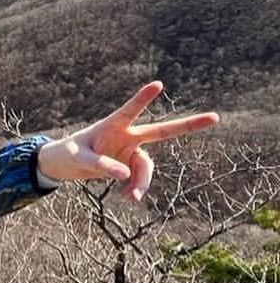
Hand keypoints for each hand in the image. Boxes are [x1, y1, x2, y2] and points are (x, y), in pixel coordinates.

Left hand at [36, 82, 218, 202]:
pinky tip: (127, 197)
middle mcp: (128, 136)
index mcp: (113, 125)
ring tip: (130, 198)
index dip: (143, 98)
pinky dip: (135, 189)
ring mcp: (131, 151)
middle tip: (215, 118)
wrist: (65, 164)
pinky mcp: (130, 165)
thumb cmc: (69, 154)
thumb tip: (125, 177)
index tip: (158, 84)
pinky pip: (139, 179)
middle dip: (189, 125)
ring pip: (146, 167)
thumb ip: (100, 165)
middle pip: (162, 131)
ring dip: (142, 183)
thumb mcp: (79, 159)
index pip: (130, 110)